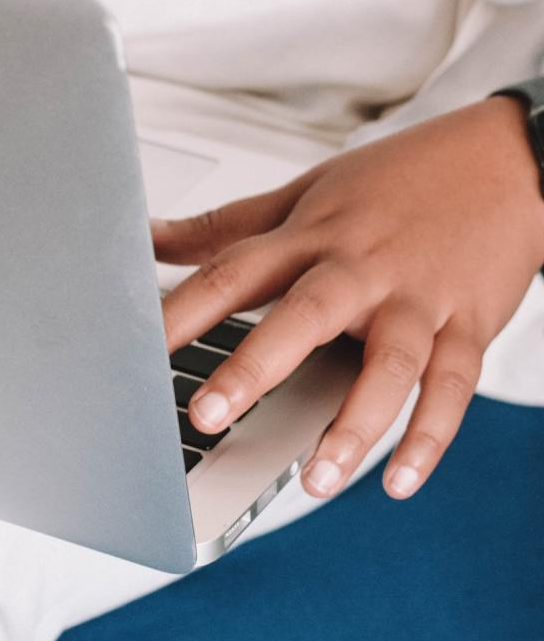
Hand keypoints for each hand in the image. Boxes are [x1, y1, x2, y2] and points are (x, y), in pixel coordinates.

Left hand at [156, 98, 543, 499]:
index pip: (233, 271)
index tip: (137, 347)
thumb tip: (150, 237)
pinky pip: (451, 388)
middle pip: (301, 316)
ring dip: (352, 426)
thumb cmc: (396, 181)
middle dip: (253, 367)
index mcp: (310, 234)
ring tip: (314, 478)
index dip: (182, 309)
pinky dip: (428, 438)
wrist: (504, 160)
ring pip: (387, 366)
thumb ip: (227, 225)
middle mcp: (358, 267)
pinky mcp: (468, 325)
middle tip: (207, 414)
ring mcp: (415, 299)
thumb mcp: (303, 193)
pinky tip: (398, 480)